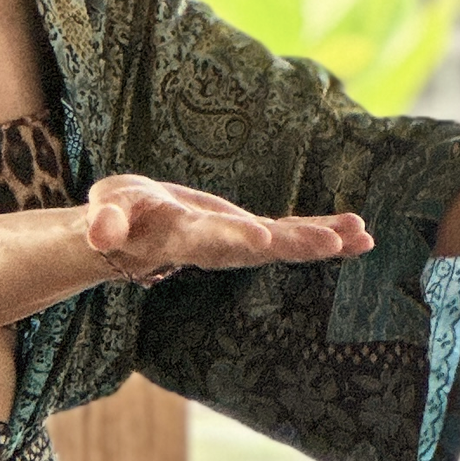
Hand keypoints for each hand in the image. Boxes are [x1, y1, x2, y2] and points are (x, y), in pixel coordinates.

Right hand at [83, 173, 372, 283]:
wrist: (130, 236)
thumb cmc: (115, 217)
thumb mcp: (103, 213)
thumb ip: (104, 223)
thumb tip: (98, 234)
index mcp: (181, 238)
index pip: (209, 240)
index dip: (235, 239)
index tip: (263, 241)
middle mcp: (218, 246)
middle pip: (259, 247)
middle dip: (297, 244)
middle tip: (334, 243)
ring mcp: (239, 243)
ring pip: (285, 243)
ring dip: (323, 241)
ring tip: (361, 237)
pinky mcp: (252, 235)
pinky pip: (293, 233)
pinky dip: (326, 233)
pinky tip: (359, 232)